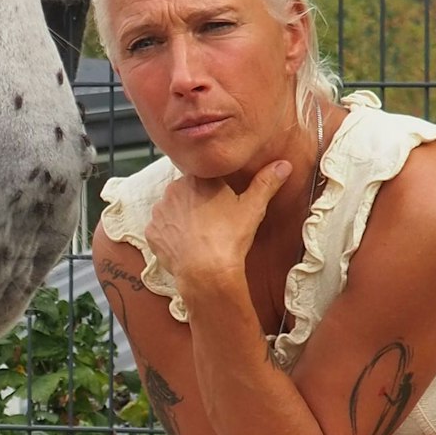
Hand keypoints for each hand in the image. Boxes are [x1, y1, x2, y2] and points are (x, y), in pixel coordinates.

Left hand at [145, 161, 290, 290]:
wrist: (206, 271)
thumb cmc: (231, 237)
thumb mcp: (253, 208)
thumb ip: (266, 182)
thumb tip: (284, 164)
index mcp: (197, 177)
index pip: (205, 177)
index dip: (215, 191)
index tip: (222, 205)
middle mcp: (173, 189)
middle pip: (187, 192)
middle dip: (198, 203)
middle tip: (214, 222)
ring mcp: (159, 211)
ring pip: (173, 210)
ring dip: (183, 218)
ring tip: (201, 235)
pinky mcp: (151, 232)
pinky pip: (161, 230)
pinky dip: (171, 236)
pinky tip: (186, 246)